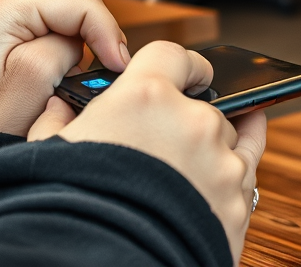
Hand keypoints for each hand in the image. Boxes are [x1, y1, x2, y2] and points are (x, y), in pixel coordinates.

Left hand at [0, 0, 129, 149]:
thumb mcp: (29, 85)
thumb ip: (60, 49)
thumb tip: (79, 44)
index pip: (74, 2)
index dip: (105, 30)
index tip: (119, 64)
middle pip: (66, 10)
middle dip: (93, 38)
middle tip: (110, 73)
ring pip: (56, 31)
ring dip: (76, 55)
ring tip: (78, 87)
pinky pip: (38, 49)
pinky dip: (58, 66)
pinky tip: (57, 91)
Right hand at [35, 42, 266, 263]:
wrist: (102, 262)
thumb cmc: (73, 207)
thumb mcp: (52, 152)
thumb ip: (59, 119)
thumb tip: (59, 106)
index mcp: (145, 96)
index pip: (173, 55)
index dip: (178, 63)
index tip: (184, 71)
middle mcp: (190, 121)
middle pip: (200, 104)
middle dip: (182, 119)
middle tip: (157, 145)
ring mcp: (219, 160)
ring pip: (223, 136)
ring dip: (205, 147)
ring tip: (178, 170)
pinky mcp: (237, 199)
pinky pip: (248, 164)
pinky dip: (239, 158)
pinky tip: (246, 140)